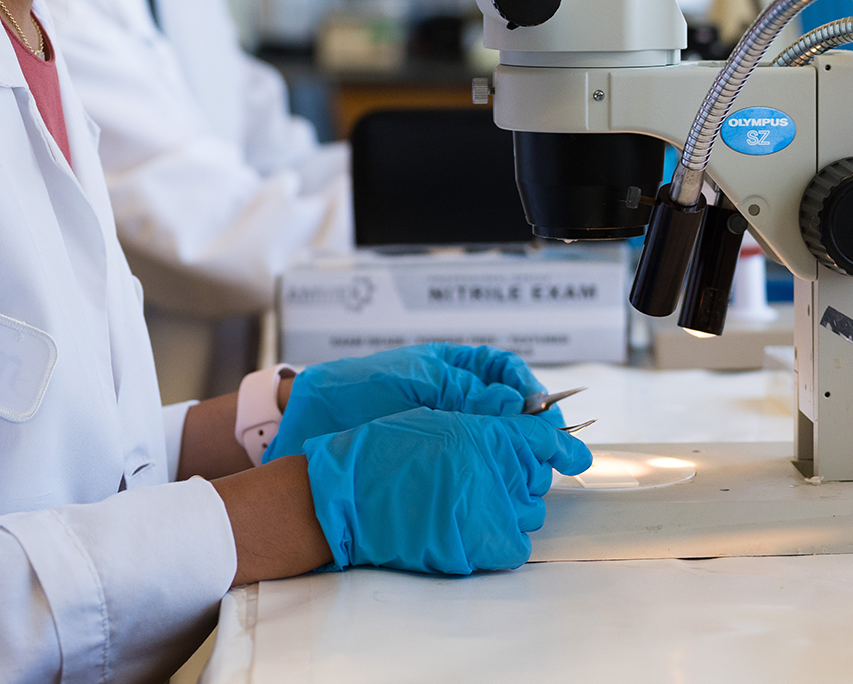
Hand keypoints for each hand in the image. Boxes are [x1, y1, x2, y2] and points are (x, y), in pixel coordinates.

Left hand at [264, 344, 555, 461]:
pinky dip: (486, 472)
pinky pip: (469, 462)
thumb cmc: (355, 390)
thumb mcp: (414, 380)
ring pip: (493, 440)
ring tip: (527, 471)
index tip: (545, 415)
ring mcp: (443, 429)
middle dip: (531, 428)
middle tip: (547, 451)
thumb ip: (464, 389)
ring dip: (513, 454)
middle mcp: (452, 397)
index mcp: (450, 367)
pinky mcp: (431, 459)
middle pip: (508, 410)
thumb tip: (515, 402)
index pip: (506, 372)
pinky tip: (494, 484)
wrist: (305, 423)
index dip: (531, 392)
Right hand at [301, 408, 593, 574]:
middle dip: (525, 477)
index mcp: (484, 433)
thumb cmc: (383, 454)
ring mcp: (489, 509)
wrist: (347, 497)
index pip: (544, 437)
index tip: (574, 455)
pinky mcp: (479, 545)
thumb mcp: (438, 422)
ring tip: (476, 503)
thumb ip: (485, 429)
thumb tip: (528, 439)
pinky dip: (505, 540)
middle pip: (539, 477)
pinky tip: (480, 529)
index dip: (563, 446)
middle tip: (493, 477)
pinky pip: (516, 546)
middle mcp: (494, 469)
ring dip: (514, 508)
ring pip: (531, 512)